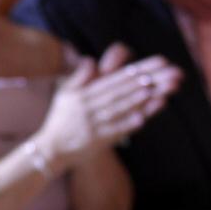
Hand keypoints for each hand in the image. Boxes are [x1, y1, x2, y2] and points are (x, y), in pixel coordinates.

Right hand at [34, 53, 182, 170]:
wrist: (50, 149)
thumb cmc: (60, 120)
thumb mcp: (65, 94)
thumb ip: (79, 77)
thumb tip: (91, 59)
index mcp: (82, 94)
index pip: (111, 80)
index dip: (131, 71)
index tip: (151, 65)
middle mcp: (87, 107)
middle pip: (117, 91)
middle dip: (139, 81)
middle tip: (160, 73)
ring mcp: (92, 124)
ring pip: (116, 108)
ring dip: (135, 100)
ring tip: (153, 90)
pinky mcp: (96, 141)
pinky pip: (113, 131)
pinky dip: (126, 124)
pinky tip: (142, 120)